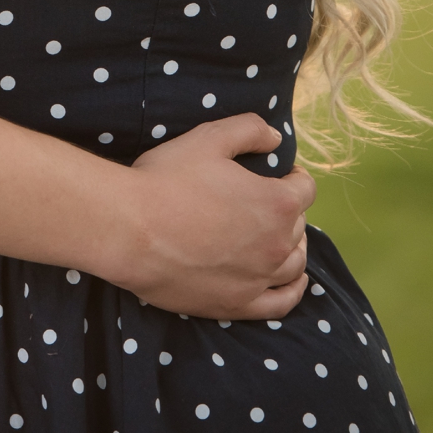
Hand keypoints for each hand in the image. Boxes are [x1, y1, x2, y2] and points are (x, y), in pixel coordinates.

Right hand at [111, 113, 312, 320]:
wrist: (128, 230)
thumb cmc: (165, 181)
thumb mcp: (206, 138)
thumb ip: (249, 129)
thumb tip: (276, 137)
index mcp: (276, 203)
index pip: (304, 188)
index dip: (293, 177)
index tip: (278, 174)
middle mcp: (277, 244)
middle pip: (298, 226)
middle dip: (286, 212)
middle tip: (259, 204)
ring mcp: (260, 278)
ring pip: (294, 263)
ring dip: (292, 248)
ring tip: (275, 238)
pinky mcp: (239, 304)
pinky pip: (281, 303)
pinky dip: (293, 290)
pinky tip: (294, 282)